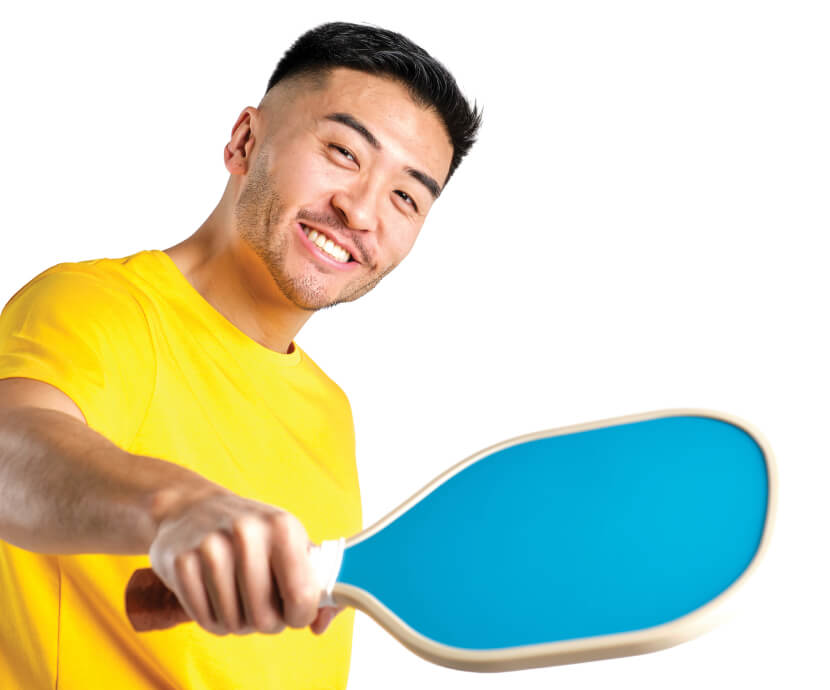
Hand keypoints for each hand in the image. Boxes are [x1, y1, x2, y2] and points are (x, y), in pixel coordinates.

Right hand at [148, 490, 337, 635]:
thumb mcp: (289, 543)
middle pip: (265, 618)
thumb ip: (315, 584)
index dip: (300, 616)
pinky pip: (205, 620)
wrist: (192, 508)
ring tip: (238, 598)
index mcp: (283, 527)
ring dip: (239, 622)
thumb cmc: (252, 534)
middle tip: (262, 606)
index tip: (293, 611)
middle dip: (267, 622)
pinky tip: (216, 598)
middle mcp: (247, 532)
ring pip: (234, 623)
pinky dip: (214, 620)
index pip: (302, 596)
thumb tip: (320, 626)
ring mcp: (210, 547)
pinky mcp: (181, 563)